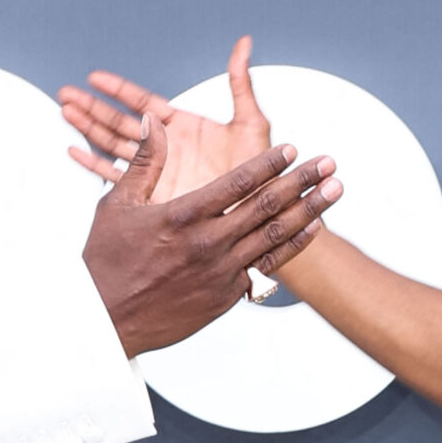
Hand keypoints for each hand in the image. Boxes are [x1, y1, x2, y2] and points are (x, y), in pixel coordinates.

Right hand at [60, 35, 272, 201]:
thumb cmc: (261, 174)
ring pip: (115, 145)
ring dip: (90, 130)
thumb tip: (243, 45)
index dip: (118, 89)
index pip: (142, 101)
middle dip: (93, 108)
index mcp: (183, 126)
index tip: (94, 77)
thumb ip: (240, 85)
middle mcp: (168, 147)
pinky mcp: (156, 196)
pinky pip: (120, 178)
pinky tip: (76, 152)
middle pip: (121, 121)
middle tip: (66, 94)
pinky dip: (97, 166)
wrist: (258, 217)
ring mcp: (159, 172)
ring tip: (66, 114)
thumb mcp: (252, 125)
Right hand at [81, 113, 340, 357]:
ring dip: (309, 211)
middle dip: (302, 181)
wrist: (106, 322)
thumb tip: (154, 120)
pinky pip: (267, 269)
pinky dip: (292, 248)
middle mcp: (208, 243)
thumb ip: (144, 161)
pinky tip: (312, 230)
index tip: (293, 149)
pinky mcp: (225, 297)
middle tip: (329, 163)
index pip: (237, 183)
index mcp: (182, 216)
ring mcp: (220, 273)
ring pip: (274, 237)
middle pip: (266, 206)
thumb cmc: (106, 263)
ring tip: (335, 192)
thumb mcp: (117, 205)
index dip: (269, 163)